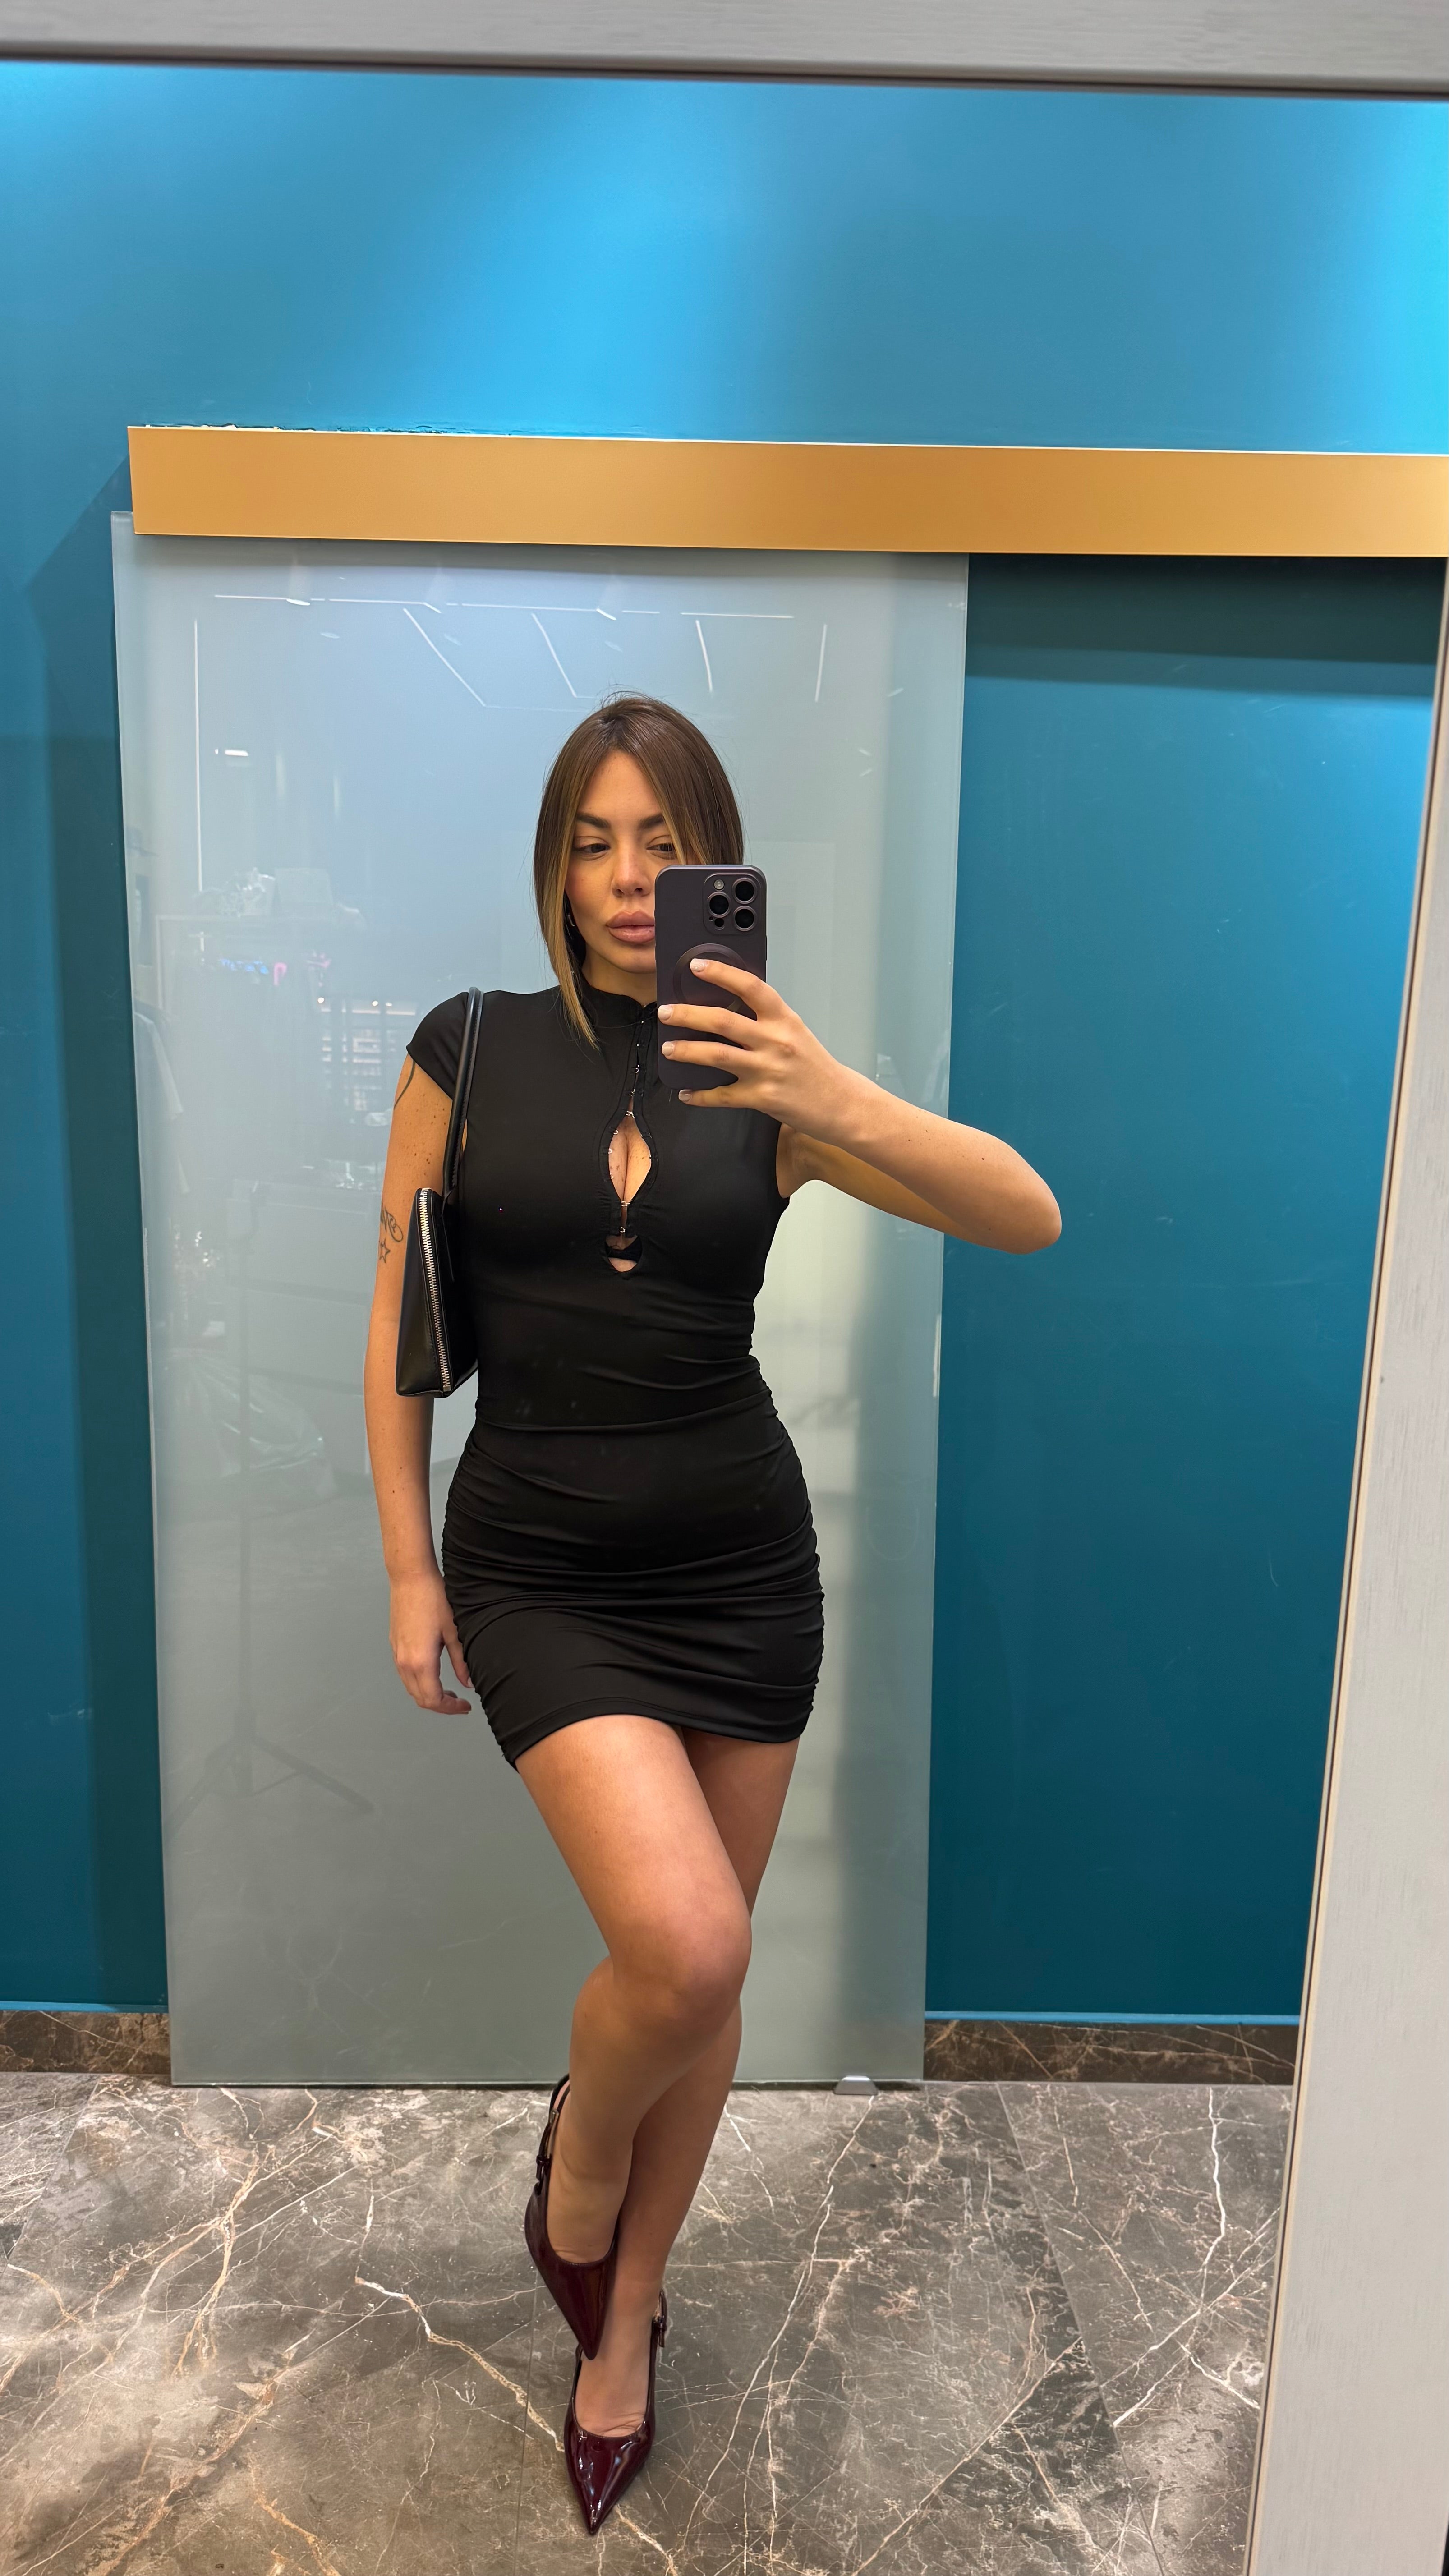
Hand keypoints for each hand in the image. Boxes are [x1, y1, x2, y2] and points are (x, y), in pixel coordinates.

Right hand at [390, 1570, 471, 1714]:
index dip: (450, 1708)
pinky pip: (405, 1675)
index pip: (433, 1700)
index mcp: (421, 1662)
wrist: (410, 1577)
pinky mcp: (394, 1646)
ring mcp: (397, 1654)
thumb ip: (461, 1661)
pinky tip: (434, 1675)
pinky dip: (419, 1683)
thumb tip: (468, 1682)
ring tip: (449, 1691)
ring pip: (411, 1688)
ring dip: (429, 1695)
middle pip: (420, 1698)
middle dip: (440, 1705)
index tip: (465, 1706)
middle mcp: (405, 1663)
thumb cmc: (433, 1598)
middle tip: (459, 1702)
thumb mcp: (454, 1632)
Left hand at [658, 958, 852, 1133]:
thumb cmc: (815, 1067)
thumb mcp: (795, 1032)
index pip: (750, 987)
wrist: (840, 1103)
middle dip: (688, 1014)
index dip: (721, 973)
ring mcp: (767, 1070)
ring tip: (668, 1048)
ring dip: (687, 1050)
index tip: (697, 966)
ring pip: (717, 1055)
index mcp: (784, 1019)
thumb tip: (726, 1009)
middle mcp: (775, 1041)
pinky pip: (722, 1096)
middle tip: (666, 1011)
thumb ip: (766, 1020)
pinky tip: (686, 1093)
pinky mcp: (762, 1098)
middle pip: (723, 1021)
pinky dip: (700, 1095)